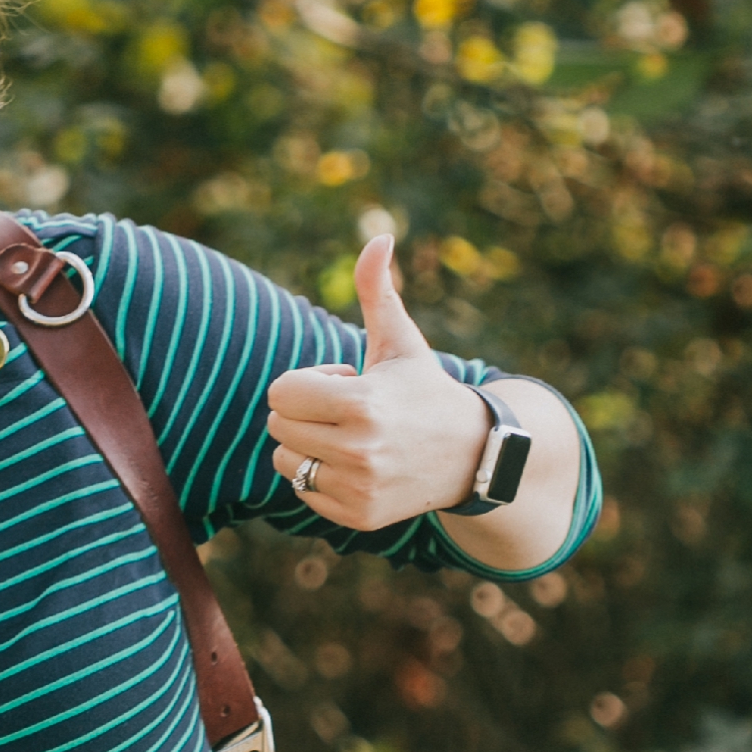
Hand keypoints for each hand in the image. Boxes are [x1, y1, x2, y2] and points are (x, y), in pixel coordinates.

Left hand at [265, 235, 487, 531]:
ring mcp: (359, 488)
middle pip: (279, 424)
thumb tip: (378, 235)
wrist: (472, 455)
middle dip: (305, 411)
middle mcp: (359, 451)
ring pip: (285, 460)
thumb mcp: (401, 341)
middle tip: (350, 412)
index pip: (282, 392)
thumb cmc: (424, 390)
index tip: (345, 382)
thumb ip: (377, 290)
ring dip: (307, 445)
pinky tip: (359, 466)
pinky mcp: (359, 516)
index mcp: (362, 404)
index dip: (308, 381)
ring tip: (352, 438)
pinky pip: (302, 491)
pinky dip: (320, 478)